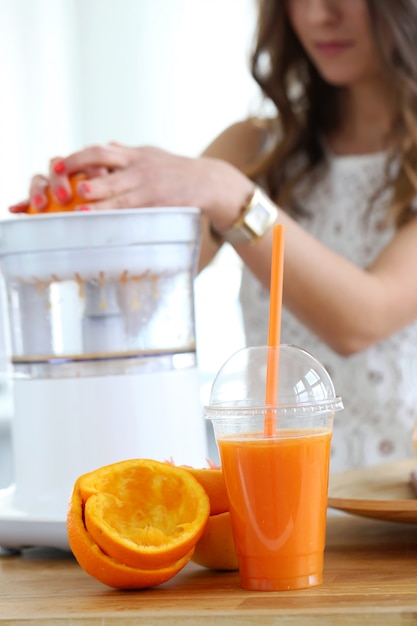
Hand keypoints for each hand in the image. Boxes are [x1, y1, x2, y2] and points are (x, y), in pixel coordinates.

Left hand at [8, 142, 252, 229]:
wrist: (211, 182)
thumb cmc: (179, 172)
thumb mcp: (153, 156)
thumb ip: (128, 156)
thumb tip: (107, 151)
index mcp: (134, 154)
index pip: (99, 151)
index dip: (76, 158)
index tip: (57, 166)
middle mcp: (138, 164)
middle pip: (101, 161)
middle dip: (76, 169)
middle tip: (57, 179)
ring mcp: (148, 183)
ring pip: (116, 188)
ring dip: (96, 197)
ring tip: (78, 204)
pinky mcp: (159, 201)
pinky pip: (133, 208)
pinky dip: (114, 214)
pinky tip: (101, 220)